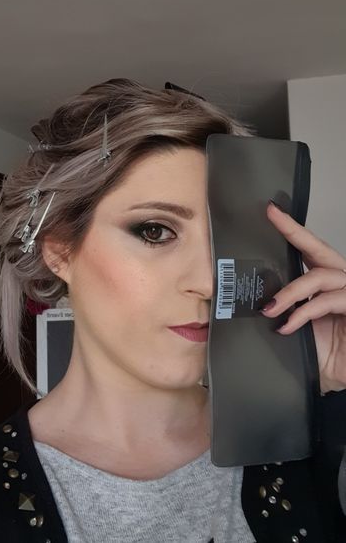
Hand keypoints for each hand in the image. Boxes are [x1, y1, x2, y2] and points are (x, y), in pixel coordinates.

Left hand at [262, 201, 345, 393]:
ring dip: (290, 292)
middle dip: (295, 232)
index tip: (271, 211)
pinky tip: (287, 326)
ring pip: (320, 277)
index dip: (293, 230)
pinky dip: (304, 312)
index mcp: (327, 284)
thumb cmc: (327, 355)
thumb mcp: (298, 328)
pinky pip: (328, 302)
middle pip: (320, 249)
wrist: (345, 376)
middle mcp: (342, 282)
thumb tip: (250, 300)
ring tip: (269, 309)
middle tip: (272, 218)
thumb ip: (283, 310)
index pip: (310, 251)